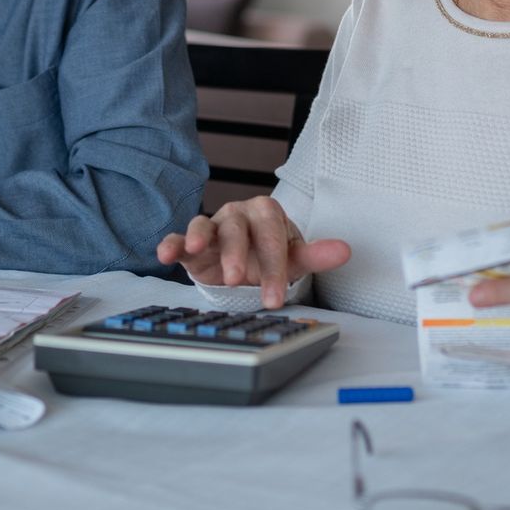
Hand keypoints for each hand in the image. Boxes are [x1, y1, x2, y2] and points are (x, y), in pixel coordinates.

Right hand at [155, 196, 350, 308]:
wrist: (246, 260)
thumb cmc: (269, 255)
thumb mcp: (293, 258)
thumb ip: (316, 255)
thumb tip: (345, 250)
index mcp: (267, 213)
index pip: (271, 238)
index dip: (273, 267)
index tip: (275, 296)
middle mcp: (238, 214)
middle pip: (237, 229)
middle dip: (238, 255)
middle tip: (238, 280)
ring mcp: (213, 225)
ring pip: (206, 226)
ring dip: (201, 237)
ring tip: (198, 250)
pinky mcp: (190, 241)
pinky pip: (179, 238)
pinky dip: (171, 242)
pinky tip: (164, 253)